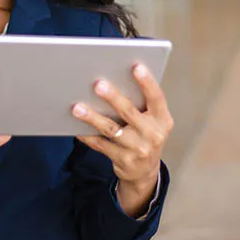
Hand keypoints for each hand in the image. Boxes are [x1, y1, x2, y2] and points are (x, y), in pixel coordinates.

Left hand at [72, 64, 172, 216]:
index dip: (147, 82)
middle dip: (113, 97)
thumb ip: (142, 105)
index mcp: (162, 120)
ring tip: (77, 107)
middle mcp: (152, 134)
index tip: (136, 67)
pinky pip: (100, 144)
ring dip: (92, 117)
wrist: (145, 172)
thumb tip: (114, 79)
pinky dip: (87, 135)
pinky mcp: (123, 160)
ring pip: (111, 129)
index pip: (157, 98)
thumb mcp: (153, 122)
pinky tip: (76, 127)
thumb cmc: (146, 136)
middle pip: (129, 112)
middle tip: (98, 85)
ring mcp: (138, 149)